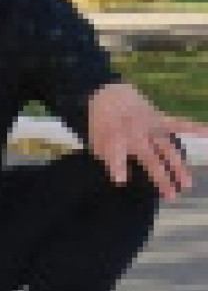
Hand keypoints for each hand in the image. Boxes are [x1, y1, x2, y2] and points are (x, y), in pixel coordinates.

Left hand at [87, 82, 191, 203]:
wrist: (108, 94)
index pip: (115, 154)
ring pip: (167, 148)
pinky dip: (195, 128)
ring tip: (187, 184)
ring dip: (178, 166)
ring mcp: (150, 126)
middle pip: (150, 157)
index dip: (117, 166)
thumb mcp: (95, 144)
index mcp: (115, 138)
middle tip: (171, 196)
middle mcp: (135, 132)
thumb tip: (122, 182)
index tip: (120, 180)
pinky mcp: (160, 120)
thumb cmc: (101, 126)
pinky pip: (179, 124)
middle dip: (161, 176)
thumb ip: (109, 160)